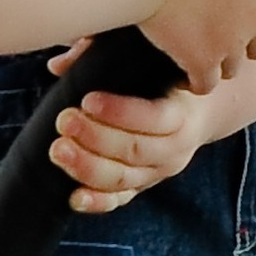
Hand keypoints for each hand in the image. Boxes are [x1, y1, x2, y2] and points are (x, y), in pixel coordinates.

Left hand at [44, 48, 219, 214]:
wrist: (197, 112)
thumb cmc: (164, 79)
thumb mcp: (147, 61)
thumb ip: (103, 52)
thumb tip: (58, 64)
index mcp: (181, 113)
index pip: (155, 118)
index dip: (121, 112)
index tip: (87, 99)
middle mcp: (175, 148)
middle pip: (136, 151)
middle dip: (96, 138)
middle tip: (64, 121)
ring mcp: (158, 171)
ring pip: (124, 178)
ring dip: (88, 167)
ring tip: (58, 150)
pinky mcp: (143, 186)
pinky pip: (121, 200)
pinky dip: (97, 202)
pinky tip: (74, 197)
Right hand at [138, 0, 255, 93]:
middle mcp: (254, 20)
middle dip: (241, 45)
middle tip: (216, 32)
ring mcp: (230, 45)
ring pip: (232, 69)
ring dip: (217, 63)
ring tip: (195, 48)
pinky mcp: (202, 63)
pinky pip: (206, 84)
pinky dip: (195, 80)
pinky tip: (183, 72)